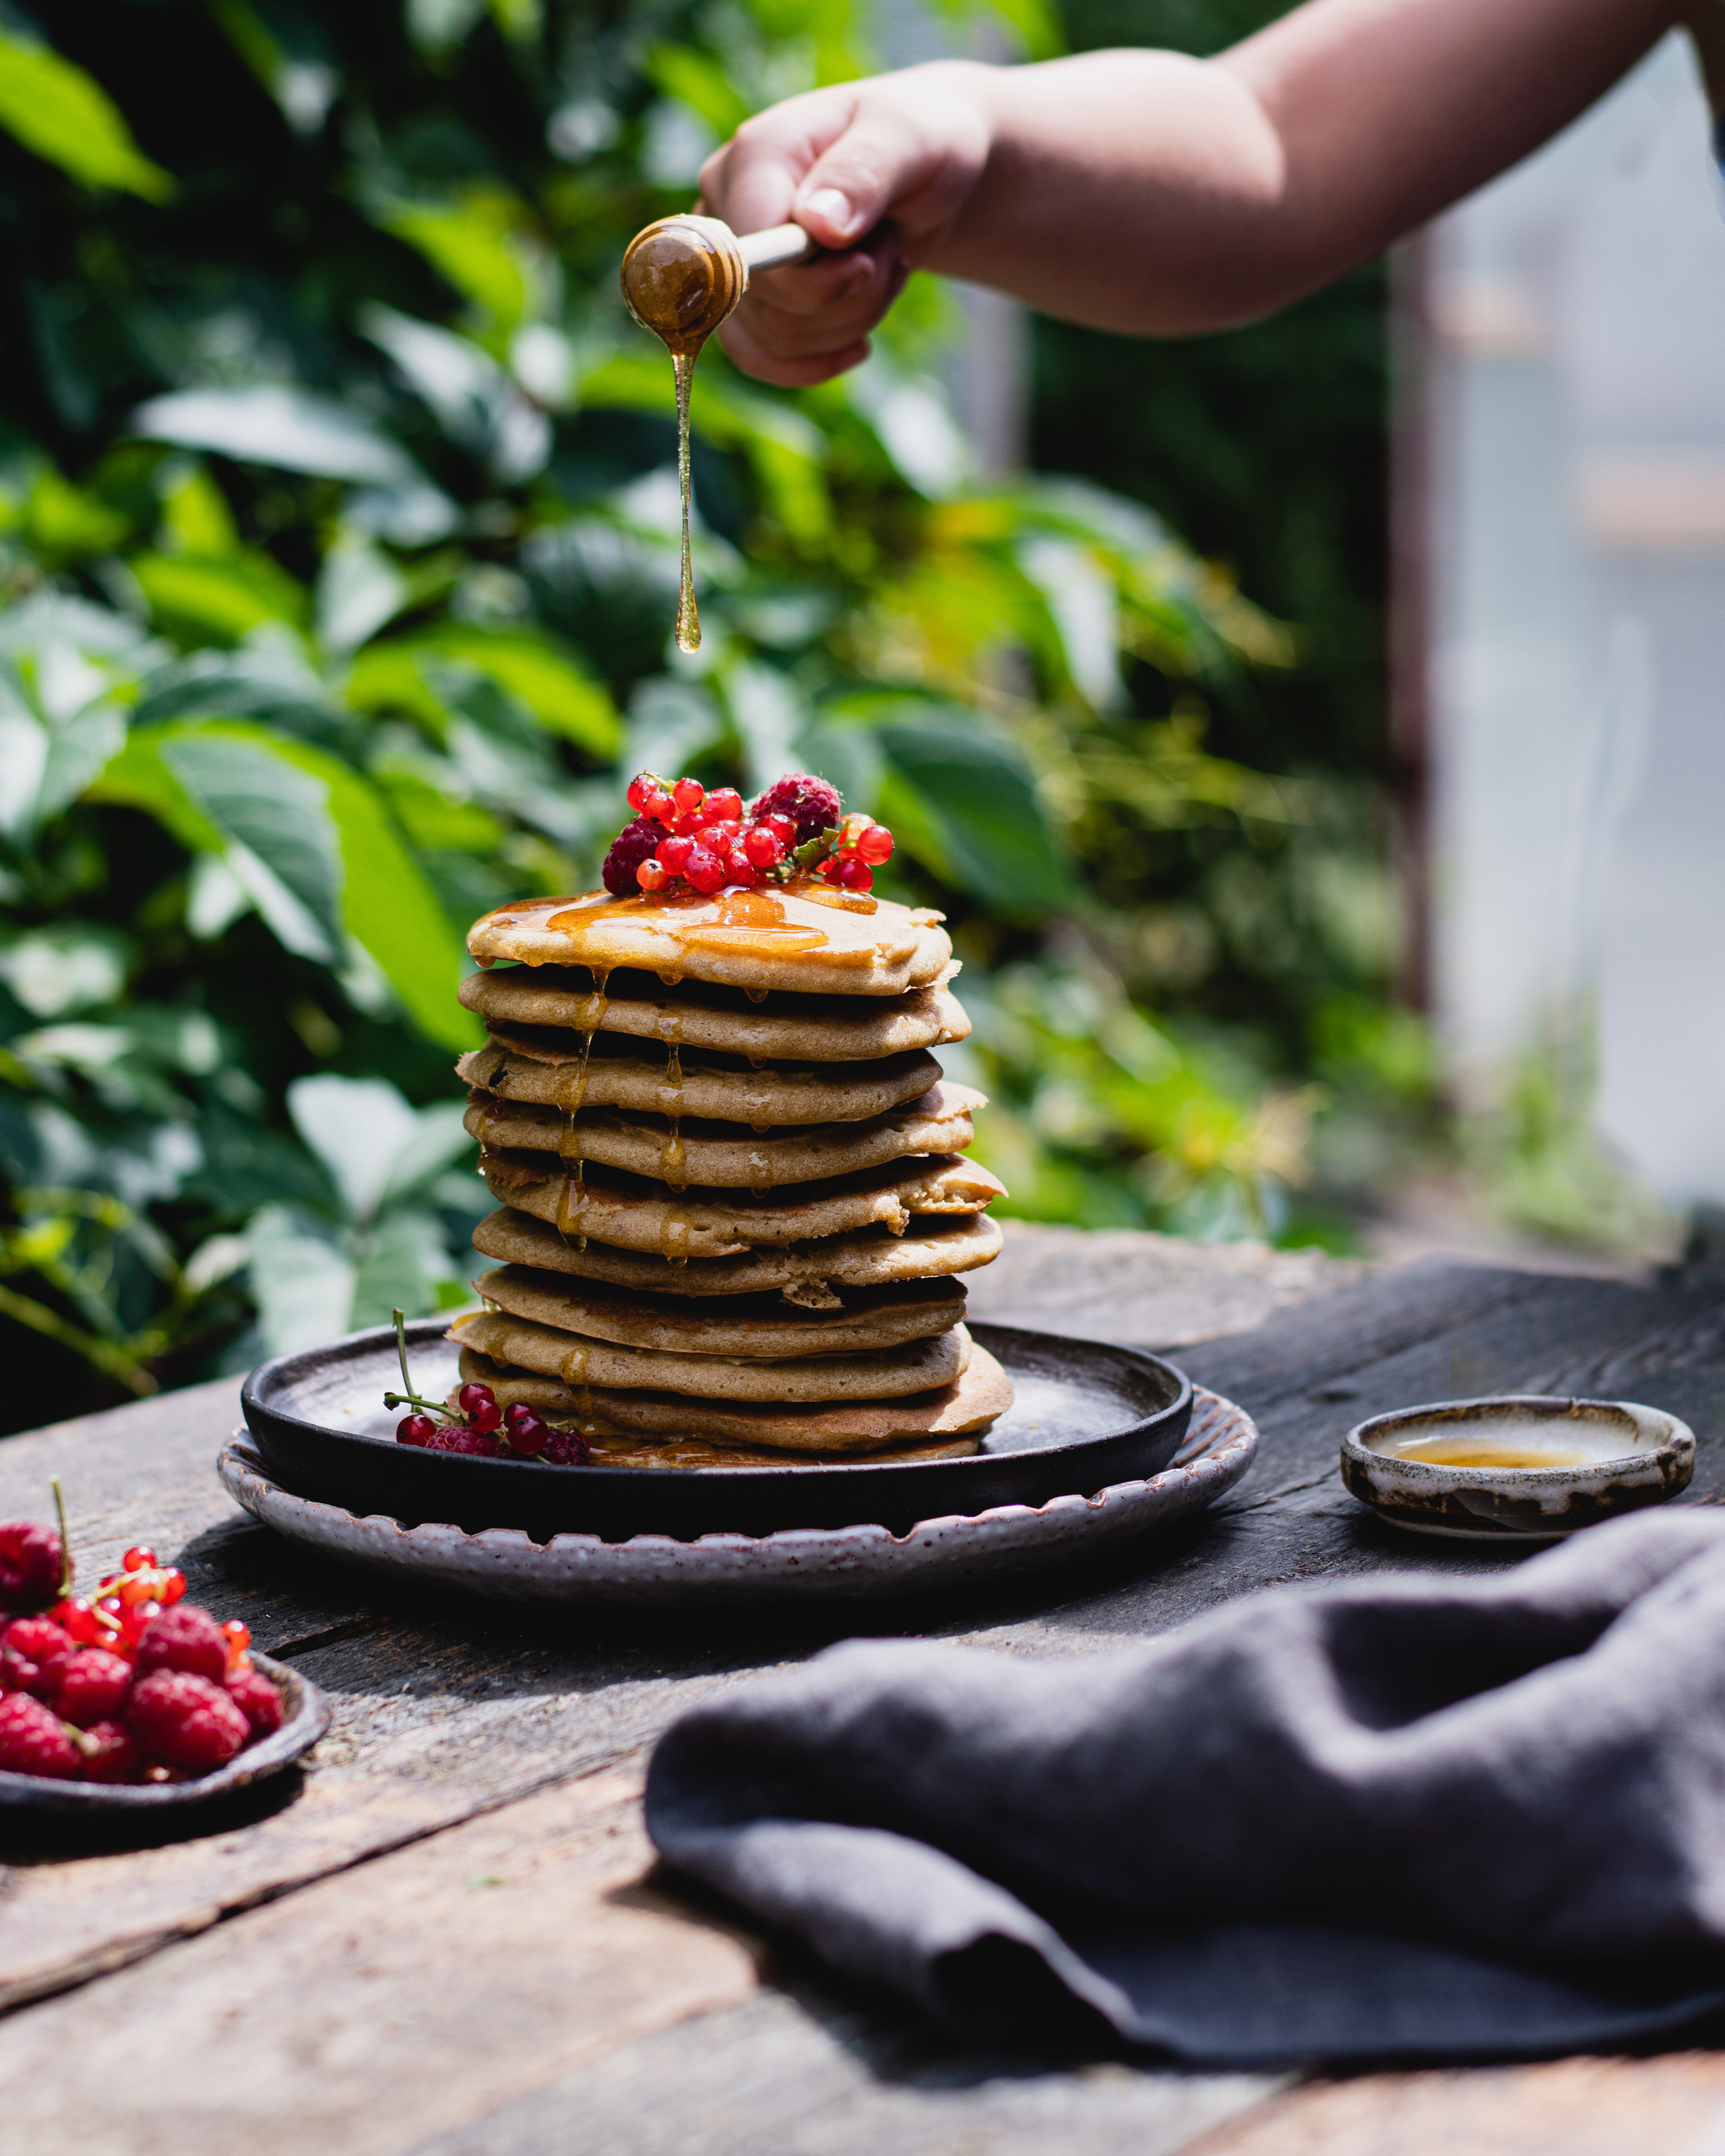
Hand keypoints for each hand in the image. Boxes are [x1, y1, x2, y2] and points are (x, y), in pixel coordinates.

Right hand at [696, 62, 995, 385]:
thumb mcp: (911, 141)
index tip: (871, 264)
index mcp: (755, 153)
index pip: (750, 253)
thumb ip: (864, 173)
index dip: (814, 282)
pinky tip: (859, 340)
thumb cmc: (917, 146)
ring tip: (881, 272)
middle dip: (849, 301)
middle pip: (767, 305)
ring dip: (848, 323)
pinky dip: (820, 359)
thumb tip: (816, 224)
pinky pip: (762, 360)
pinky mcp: (742, 299)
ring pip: (773, 338)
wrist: (920, 175)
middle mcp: (724, 204)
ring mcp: (730, 256)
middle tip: (889, 254)